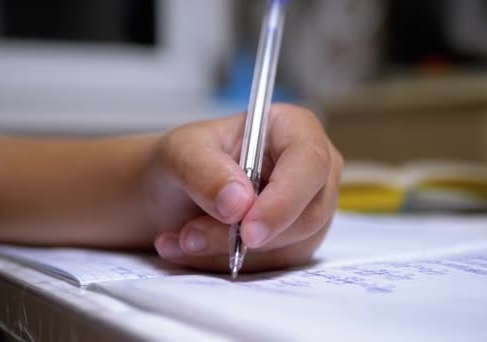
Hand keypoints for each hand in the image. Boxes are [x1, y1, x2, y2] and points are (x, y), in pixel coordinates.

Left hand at [151, 104, 342, 272]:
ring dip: (230, 252)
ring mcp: (309, 210)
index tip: (247, 229)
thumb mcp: (181, 152)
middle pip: (308, 214)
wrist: (174, 192)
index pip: (310, 163)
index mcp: (295, 129)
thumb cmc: (186, 158)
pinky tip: (192, 248)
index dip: (285, 199)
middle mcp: (313, 171)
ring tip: (182, 238)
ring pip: (289, 247)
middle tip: (191, 236)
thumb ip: (205, 171)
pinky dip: (228, 264)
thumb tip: (239, 204)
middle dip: (246, 235)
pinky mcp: (296, 244)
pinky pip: (273, 267)